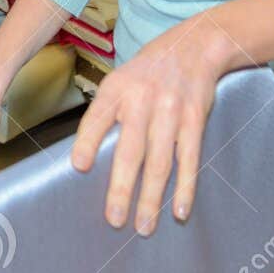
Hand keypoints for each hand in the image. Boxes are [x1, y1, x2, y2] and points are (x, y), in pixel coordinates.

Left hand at [73, 14, 231, 235]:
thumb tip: (83, 158)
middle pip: (130, 151)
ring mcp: (170, 111)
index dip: (87, 142)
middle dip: (121, 189)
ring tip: (143, 226)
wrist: (194, 46)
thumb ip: (104, 114)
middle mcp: (142, 100)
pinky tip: (178, 210)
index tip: (78, 167)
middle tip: (114, 220)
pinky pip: (189, 159)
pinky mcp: (194, 120)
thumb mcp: (119, 80)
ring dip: (151, 198)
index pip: (97, 118)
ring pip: (159, 162)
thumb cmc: (148, 71)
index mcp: (116, 89)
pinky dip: (185, 187)